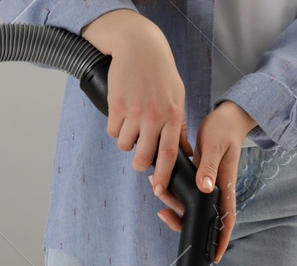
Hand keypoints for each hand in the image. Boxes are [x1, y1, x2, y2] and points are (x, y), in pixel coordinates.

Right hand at [81, 10, 187, 203]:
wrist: (139, 47)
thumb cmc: (161, 73)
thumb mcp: (177, 98)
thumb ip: (178, 127)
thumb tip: (183, 153)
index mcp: (173, 115)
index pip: (170, 154)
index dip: (163, 175)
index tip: (158, 188)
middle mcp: (154, 116)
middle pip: (143, 157)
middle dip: (139, 164)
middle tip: (139, 158)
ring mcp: (134, 111)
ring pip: (124, 145)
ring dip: (126, 141)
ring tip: (131, 126)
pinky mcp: (116, 106)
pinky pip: (113, 131)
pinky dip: (116, 127)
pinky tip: (122, 113)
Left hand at [156, 100, 258, 262]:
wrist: (226, 117)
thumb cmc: (224, 130)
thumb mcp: (215, 146)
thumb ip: (209, 167)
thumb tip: (205, 188)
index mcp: (225, 185)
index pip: (227, 220)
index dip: (221, 240)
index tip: (215, 256)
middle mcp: (217, 190)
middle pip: (203, 217)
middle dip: (182, 221)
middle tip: (164, 215)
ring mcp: (209, 186)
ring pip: (190, 205)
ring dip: (172, 203)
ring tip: (158, 190)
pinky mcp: (201, 179)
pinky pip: (186, 193)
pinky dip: (172, 192)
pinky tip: (161, 184)